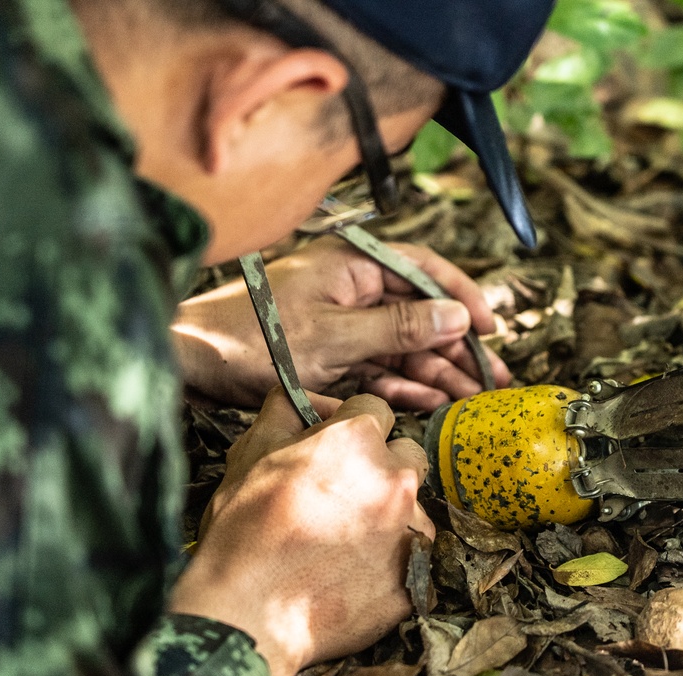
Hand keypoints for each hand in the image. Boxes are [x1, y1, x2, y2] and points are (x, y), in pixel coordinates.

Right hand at [169, 388, 433, 675]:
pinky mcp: (417, 576)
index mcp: (357, 440)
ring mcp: (412, 529)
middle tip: (342, 496)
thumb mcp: (250, 455)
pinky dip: (392, 561)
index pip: (375, 409)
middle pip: (407, 454)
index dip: (350, 426)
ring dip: (388, 516)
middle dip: (382, 466)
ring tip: (343, 544)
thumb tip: (304, 397)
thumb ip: (284, 412)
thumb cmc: (243, 533)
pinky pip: (413, 556)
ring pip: (413, 507)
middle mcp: (396, 478)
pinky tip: (354, 575)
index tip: (334, 448)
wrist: (248, 615)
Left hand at [173, 235, 511, 410]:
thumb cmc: (250, 339)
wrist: (190, 365)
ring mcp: (343, 323)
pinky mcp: (332, 353)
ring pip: (403, 346)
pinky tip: (431, 402)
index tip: (489, 329)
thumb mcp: (334, 336)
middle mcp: (352, 289)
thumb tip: (457, 316)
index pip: (424, 271)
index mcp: (353, 266)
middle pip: (419, 314)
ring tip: (470, 398)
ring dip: (435, 372)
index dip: (461, 298)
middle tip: (491, 379)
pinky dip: (402, 383)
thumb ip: (400, 326)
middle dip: (455, 348)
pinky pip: (378, 366)